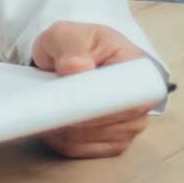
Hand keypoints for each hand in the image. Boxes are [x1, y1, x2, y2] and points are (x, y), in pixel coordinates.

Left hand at [32, 22, 157, 157]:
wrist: (76, 61)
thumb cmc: (79, 46)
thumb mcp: (69, 33)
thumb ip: (71, 45)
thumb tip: (77, 66)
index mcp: (138, 69)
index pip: (124, 94)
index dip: (93, 98)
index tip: (66, 94)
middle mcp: (140, 102)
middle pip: (102, 120)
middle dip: (67, 111)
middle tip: (43, 96)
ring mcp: (128, 126)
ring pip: (84, 137)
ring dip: (56, 124)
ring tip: (42, 103)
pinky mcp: (111, 143)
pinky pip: (77, 149)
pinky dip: (56, 137)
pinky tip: (46, 120)